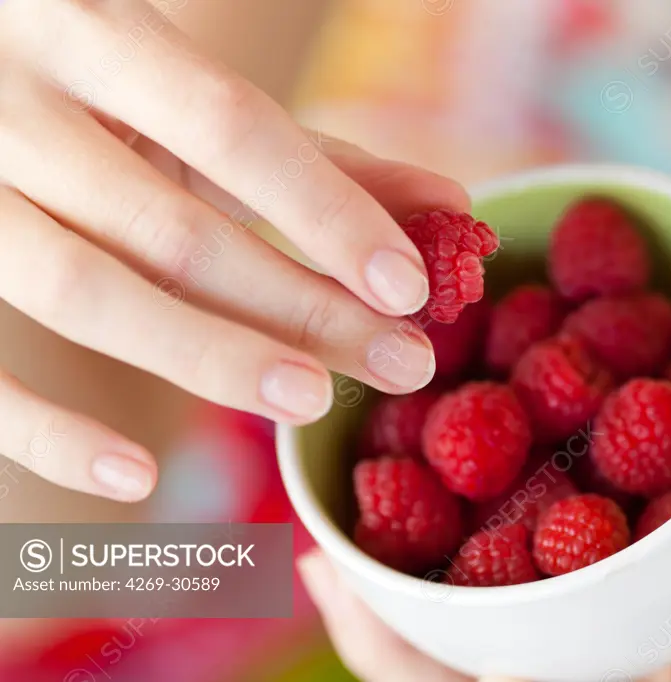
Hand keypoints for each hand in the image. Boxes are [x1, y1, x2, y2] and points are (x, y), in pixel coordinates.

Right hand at [0, 0, 464, 501]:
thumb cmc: (100, 84)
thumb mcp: (194, 99)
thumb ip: (314, 156)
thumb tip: (450, 202)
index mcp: (94, 31)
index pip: (230, 128)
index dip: (327, 213)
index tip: (411, 287)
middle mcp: (11, 102)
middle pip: (171, 230)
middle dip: (300, 308)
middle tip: (402, 363)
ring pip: (81, 292)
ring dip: (209, 357)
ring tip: (311, 402)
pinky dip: (48, 432)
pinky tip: (138, 477)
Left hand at [298, 229, 670, 681]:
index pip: (588, 680)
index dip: (454, 658)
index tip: (354, 593)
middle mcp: (670, 663)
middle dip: (406, 653)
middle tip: (323, 574)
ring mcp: (651, 659)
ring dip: (415, 644)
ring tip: (336, 571)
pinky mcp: (644, 641)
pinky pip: (530, 650)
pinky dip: (458, 622)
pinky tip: (401, 564)